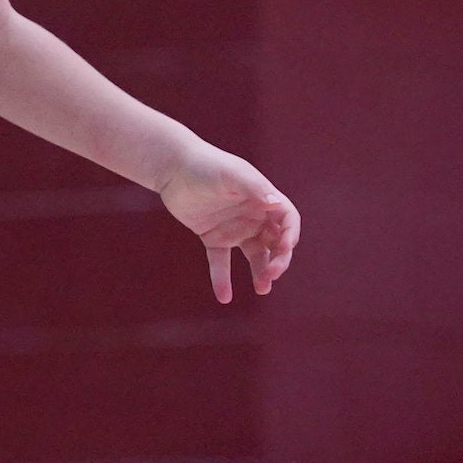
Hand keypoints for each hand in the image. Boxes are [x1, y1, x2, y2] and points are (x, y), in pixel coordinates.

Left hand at [158, 144, 299, 302]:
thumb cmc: (207, 165)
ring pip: (255, 256)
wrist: (173, 168)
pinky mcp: (213, 238)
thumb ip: (254, 188)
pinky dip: (222, 279)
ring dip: (261, 272)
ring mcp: (234, 228)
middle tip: (272, 275)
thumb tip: (276, 204)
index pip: (287, 222)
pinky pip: (221, 263)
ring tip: (262, 289)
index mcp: (264, 199)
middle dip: (278, 260)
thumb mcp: (233, 174)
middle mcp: (253, 216)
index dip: (289, 236)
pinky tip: (224, 297)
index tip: (283, 249)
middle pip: (275, 243)